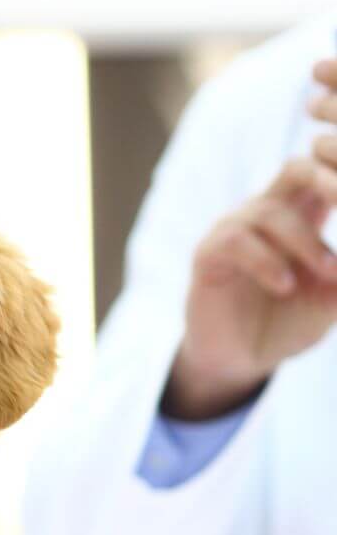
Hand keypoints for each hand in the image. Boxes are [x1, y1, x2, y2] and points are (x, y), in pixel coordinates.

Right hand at [163, 57, 336, 419]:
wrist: (236, 368)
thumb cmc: (288, 328)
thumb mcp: (335, 297)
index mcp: (303, 210)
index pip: (328, 165)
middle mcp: (270, 208)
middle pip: (305, 167)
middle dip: (331, 176)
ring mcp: (236, 228)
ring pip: (276, 206)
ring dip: (304, 243)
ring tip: (316, 282)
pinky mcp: (210, 256)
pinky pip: (240, 239)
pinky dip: (270, 261)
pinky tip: (286, 288)